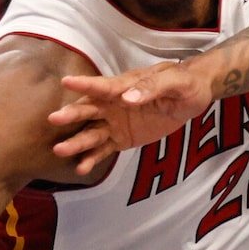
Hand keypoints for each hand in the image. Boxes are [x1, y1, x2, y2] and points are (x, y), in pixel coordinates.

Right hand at [49, 58, 210, 163]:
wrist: (194, 96)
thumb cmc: (183, 83)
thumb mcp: (174, 82)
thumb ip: (152, 87)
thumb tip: (128, 98)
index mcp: (125, 85)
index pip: (102, 86)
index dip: (85, 84)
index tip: (66, 81)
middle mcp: (114, 104)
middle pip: (90, 110)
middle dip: (72, 115)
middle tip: (54, 119)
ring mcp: (116, 122)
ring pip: (92, 133)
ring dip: (77, 141)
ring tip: (60, 150)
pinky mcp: (122, 139)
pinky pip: (104, 150)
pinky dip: (92, 158)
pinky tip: (81, 168)